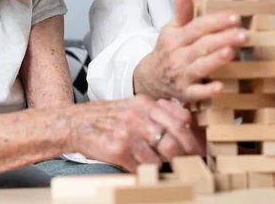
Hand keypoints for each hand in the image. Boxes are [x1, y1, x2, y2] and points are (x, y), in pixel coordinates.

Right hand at [68, 96, 203, 171]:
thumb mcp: (133, 106)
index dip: (192, 139)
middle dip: (184, 156)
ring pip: (158, 157)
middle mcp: (137, 116)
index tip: (198, 150)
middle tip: (188, 164)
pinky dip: (144, 171)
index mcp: (144, 104)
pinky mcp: (117, 150)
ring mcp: (127, 133)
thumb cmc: (108, 117)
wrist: (75, 123)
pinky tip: (141, 168)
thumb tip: (187, 120)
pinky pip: (140, 167)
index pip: (179, 121)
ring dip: (163, 165)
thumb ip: (158, 111)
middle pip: (172, 141)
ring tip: (164, 167)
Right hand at [134, 0, 247, 101]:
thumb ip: (181, 12)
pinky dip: (207, 91)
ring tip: (231, 51)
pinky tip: (219, 87)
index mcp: (175, 38)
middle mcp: (178, 56)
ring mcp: (181, 75)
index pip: (197, 27)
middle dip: (223, 39)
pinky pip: (196, 93)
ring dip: (215, 60)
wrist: (150, 78)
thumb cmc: (167, 51)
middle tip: (243, 34)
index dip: (215, 22)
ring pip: (200, 67)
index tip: (234, 17)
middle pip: (202, 46)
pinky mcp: (185, 93)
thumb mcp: (170, 29)